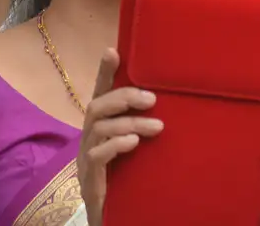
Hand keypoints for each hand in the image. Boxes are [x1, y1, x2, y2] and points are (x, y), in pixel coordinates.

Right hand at [77, 47, 163, 225]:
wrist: (115, 217)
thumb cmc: (129, 179)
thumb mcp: (137, 148)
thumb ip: (145, 127)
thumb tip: (172, 107)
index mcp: (101, 127)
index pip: (100, 93)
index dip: (104, 72)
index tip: (113, 50)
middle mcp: (89, 138)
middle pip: (96, 106)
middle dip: (123, 97)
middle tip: (152, 99)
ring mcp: (86, 157)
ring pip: (98, 128)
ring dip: (129, 122)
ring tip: (157, 126)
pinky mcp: (90, 178)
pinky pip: (97, 154)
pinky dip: (116, 144)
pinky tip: (134, 142)